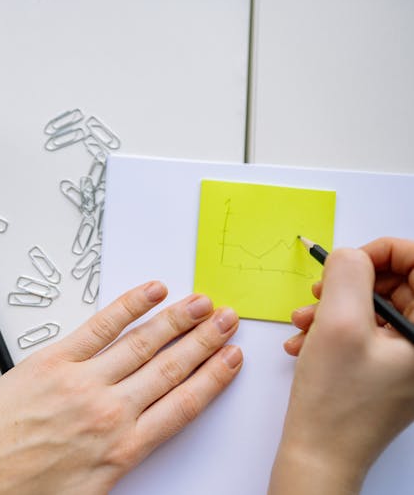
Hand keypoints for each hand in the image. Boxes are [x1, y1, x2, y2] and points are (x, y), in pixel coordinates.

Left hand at [0, 281, 241, 494]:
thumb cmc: (21, 491)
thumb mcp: (88, 492)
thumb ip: (120, 460)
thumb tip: (141, 435)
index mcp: (122, 448)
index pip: (183, 404)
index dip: (213, 378)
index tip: (232, 359)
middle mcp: (110, 411)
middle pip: (171, 368)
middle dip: (205, 342)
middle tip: (228, 320)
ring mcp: (83, 381)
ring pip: (143, 343)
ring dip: (177, 321)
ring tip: (201, 303)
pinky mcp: (53, 360)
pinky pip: (100, 327)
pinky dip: (128, 307)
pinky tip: (149, 293)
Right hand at [270, 239, 413, 494]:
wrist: (321, 453)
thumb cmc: (336, 401)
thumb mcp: (338, 324)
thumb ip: (348, 274)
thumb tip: (350, 255)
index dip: (384, 252)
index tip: (348, 263)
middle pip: (397, 282)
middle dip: (351, 283)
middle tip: (318, 293)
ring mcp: (408, 356)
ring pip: (375, 305)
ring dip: (334, 305)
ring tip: (304, 323)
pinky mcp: (388, 365)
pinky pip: (364, 328)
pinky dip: (333, 327)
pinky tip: (306, 342)